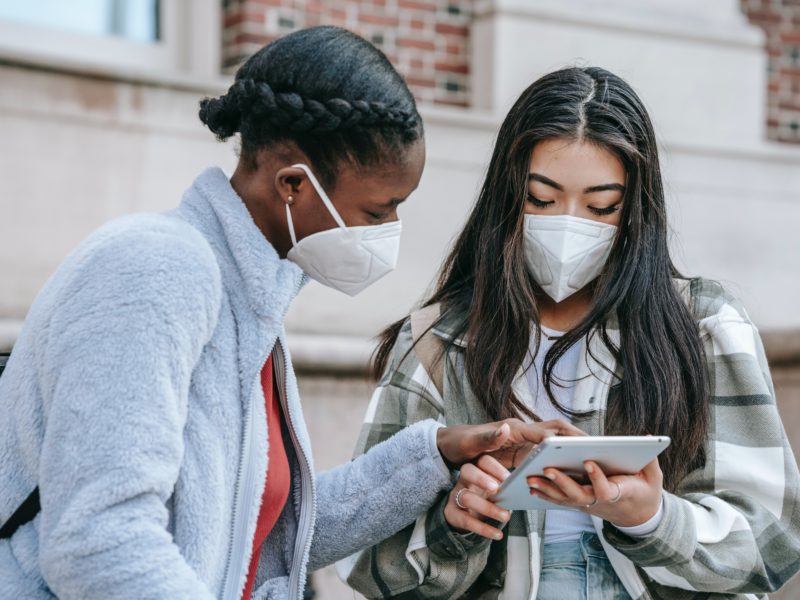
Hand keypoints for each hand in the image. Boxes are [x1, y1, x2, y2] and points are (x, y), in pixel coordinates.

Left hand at [436, 418, 584, 468]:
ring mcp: (523, 443)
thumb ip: (488, 438)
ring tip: (591, 462)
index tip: (583, 444)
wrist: (450, 446)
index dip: (564, 437)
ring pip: (554, 443)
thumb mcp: (471, 443)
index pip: (545, 430)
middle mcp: (522, 433)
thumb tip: (505, 429)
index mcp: (514, 428)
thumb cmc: (460, 442)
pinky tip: (568, 475)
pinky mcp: (521, 453)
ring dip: (570, 450)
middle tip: (599, 448)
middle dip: (576, 438)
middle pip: (556, 431)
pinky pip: (545, 455)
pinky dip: (558, 461)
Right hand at [443, 455, 511, 539]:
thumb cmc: (485, 499)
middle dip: (482, 479)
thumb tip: (520, 489)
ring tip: (505, 516)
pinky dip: (484, 529)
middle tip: (497, 490)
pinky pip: (466, 520)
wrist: (464, 517)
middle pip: (467, 471)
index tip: (509, 479)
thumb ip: (504, 488)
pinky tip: (498, 534)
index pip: (482, 461)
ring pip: (467, 497)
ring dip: (488, 508)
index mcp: (477, 469)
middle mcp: (464, 480)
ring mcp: (456, 496)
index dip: (495, 468)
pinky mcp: (452, 514)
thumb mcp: (493, 491)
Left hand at [526, 458, 663, 527]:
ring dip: (547, 489)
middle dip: (562, 482)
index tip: (588, 462)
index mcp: (620, 493)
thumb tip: (648, 438)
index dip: (597, 478)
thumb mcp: (653, 477)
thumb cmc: (644, 491)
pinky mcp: (580, 504)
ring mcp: (588, 504)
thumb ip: (650, 460)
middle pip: (578, 495)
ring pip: (565, 499)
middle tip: (547, 469)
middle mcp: (600, 502)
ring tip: (530, 478)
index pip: (606, 490)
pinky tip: (532, 487)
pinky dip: (546, 494)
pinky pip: (561, 500)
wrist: (638, 515)